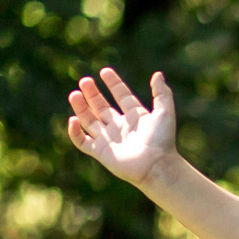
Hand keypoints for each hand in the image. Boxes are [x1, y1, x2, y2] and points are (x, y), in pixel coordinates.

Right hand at [67, 67, 179, 185]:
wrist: (156, 166)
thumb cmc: (162, 141)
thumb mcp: (164, 113)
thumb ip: (162, 93)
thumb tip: (158, 74)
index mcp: (136, 117)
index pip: (122, 96)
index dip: (114, 84)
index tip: (105, 71)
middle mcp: (121, 127)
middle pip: (102, 107)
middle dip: (93, 94)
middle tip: (84, 81)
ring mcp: (110, 140)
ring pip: (89, 121)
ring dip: (81, 107)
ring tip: (74, 94)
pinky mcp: (101, 152)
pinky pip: (82, 142)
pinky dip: (75, 132)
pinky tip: (73, 119)